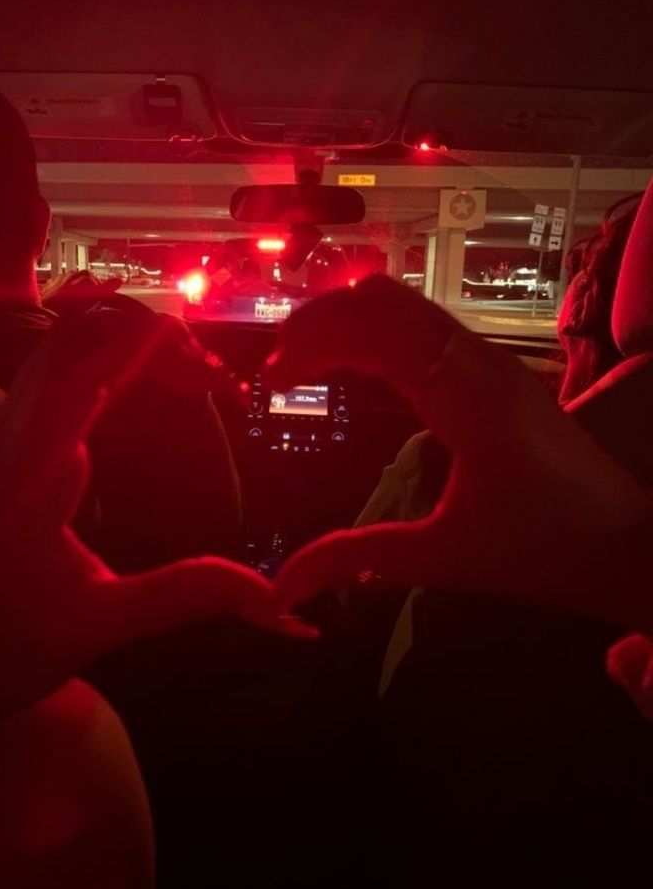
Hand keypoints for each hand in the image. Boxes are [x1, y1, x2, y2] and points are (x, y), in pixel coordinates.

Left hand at [0, 309, 314, 755]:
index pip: (85, 373)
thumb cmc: (11, 647)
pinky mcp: (8, 445)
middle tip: (211, 376)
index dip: (150, 349)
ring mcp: (2, 439)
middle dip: (146, 337)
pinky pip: (52, 373)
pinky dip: (105, 359)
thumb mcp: (104, 625)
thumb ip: (187, 594)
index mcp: (27, 478)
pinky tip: (146, 384)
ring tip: (192, 377)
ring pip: (58, 348)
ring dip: (125, 343)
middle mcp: (8, 443)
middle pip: (71, 340)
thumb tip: (278, 594)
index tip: (212, 364)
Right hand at [266, 276, 652, 632]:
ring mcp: (494, 364)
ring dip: (351, 324)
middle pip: (384, 300)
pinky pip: (428, 332)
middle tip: (278, 366)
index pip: (372, 326)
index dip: (311, 338)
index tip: (271, 380)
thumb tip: (282, 587)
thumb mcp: (444, 557)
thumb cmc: (545, 551)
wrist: (631, 546)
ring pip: (409, 309)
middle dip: (321, 320)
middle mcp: (478, 363)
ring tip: (306, 362)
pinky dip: (381, 337)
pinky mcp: (501, 377)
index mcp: (463, 394)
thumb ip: (358, 561)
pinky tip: (359, 371)